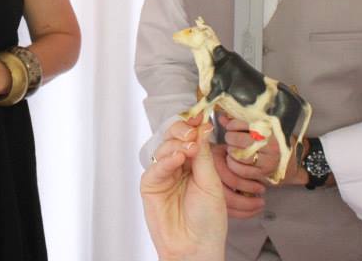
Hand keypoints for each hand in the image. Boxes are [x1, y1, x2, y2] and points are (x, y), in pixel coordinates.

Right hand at [141, 117, 226, 260]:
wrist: (195, 246)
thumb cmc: (208, 220)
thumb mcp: (211, 182)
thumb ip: (203, 156)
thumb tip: (201, 128)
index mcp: (195, 163)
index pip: (191, 137)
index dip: (194, 125)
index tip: (200, 115)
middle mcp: (178, 166)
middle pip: (174, 137)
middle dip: (183, 130)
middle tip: (192, 131)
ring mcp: (163, 174)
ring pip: (163, 148)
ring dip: (176, 144)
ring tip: (189, 149)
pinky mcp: (150, 185)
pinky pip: (155, 167)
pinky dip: (166, 160)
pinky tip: (177, 158)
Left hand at [221, 115, 305, 186]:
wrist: (290, 163)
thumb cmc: (272, 142)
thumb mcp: (261, 128)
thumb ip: (240, 122)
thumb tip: (221, 118)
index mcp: (271, 130)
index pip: (245, 124)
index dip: (233, 124)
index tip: (231, 126)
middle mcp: (271, 146)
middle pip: (239, 140)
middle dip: (230, 137)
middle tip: (231, 138)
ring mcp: (268, 162)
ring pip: (239, 155)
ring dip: (231, 151)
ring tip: (234, 148)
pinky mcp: (263, 174)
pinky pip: (240, 170)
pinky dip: (232, 164)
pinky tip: (235, 159)